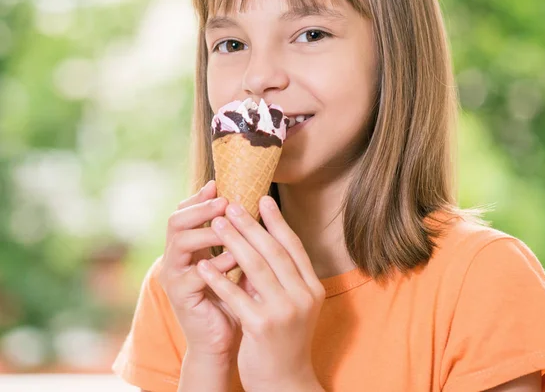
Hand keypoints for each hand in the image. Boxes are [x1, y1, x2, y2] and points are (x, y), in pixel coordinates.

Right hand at [158, 180, 241, 357]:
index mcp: (187, 247)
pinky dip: (217, 264)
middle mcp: (175, 258)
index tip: (220, 184)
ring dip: (208, 231)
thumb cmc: (233, 299)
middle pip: (176, 221)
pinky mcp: (181, 296)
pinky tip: (236, 259)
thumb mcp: (235, 263)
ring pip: (181, 242)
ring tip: (231, 226)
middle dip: (201, 208)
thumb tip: (256, 205)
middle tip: (225, 202)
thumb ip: (238, 239)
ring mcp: (175, 277)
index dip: (200, 198)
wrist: (222, 340)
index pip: (184, 212)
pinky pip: (195, 274)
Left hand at [198, 195, 325, 391]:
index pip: (294, 247)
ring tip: (216, 224)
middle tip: (232, 205)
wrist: (285, 383)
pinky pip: (237, 297)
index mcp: (312, 288)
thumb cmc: (284, 339)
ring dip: (234, 243)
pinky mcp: (262, 328)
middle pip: (274, 252)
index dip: (277, 222)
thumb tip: (259, 243)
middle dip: (251, 225)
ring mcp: (285, 312)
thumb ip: (280, 277)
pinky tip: (204, 265)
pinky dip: (219, 279)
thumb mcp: (290, 305)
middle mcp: (303, 297)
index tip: (263, 199)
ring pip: (257, 268)